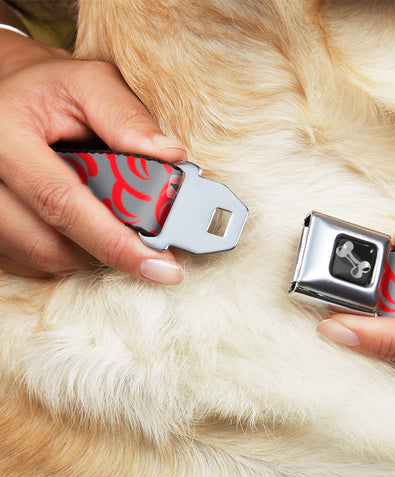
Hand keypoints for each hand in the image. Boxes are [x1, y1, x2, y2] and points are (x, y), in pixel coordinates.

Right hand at [0, 30, 185, 282]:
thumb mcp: (90, 84)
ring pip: (43, 258)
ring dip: (90, 251)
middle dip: (109, 251)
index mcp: (4, 136)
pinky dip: (69, 251)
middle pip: (50, 245)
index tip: (161, 266)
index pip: (62, 203)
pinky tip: (85, 227)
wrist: (8, 97)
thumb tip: (171, 156)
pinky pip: (32, 260)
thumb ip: (128, 117)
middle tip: (150, 248)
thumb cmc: (51, 90)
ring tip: (114, 224)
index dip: (115, 242)